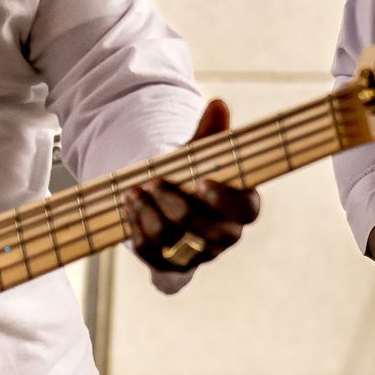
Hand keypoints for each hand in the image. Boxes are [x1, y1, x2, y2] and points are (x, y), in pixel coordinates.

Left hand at [124, 100, 261, 275]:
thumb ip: (210, 131)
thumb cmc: (192, 173)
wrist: (169, 200)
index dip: (225, 200)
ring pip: (177, 245)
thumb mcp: (201, 151)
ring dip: (151, 216)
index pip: (245, 211)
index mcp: (242, 207)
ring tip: (133, 191)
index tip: (202, 182)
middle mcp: (225, 236)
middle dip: (177, 206)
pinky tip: (129, 208)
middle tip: (153, 181)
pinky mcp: (172, 269)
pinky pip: (154, 258)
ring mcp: (199, 256)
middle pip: (207, 231)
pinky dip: (138, 232)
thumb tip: (218, 104)